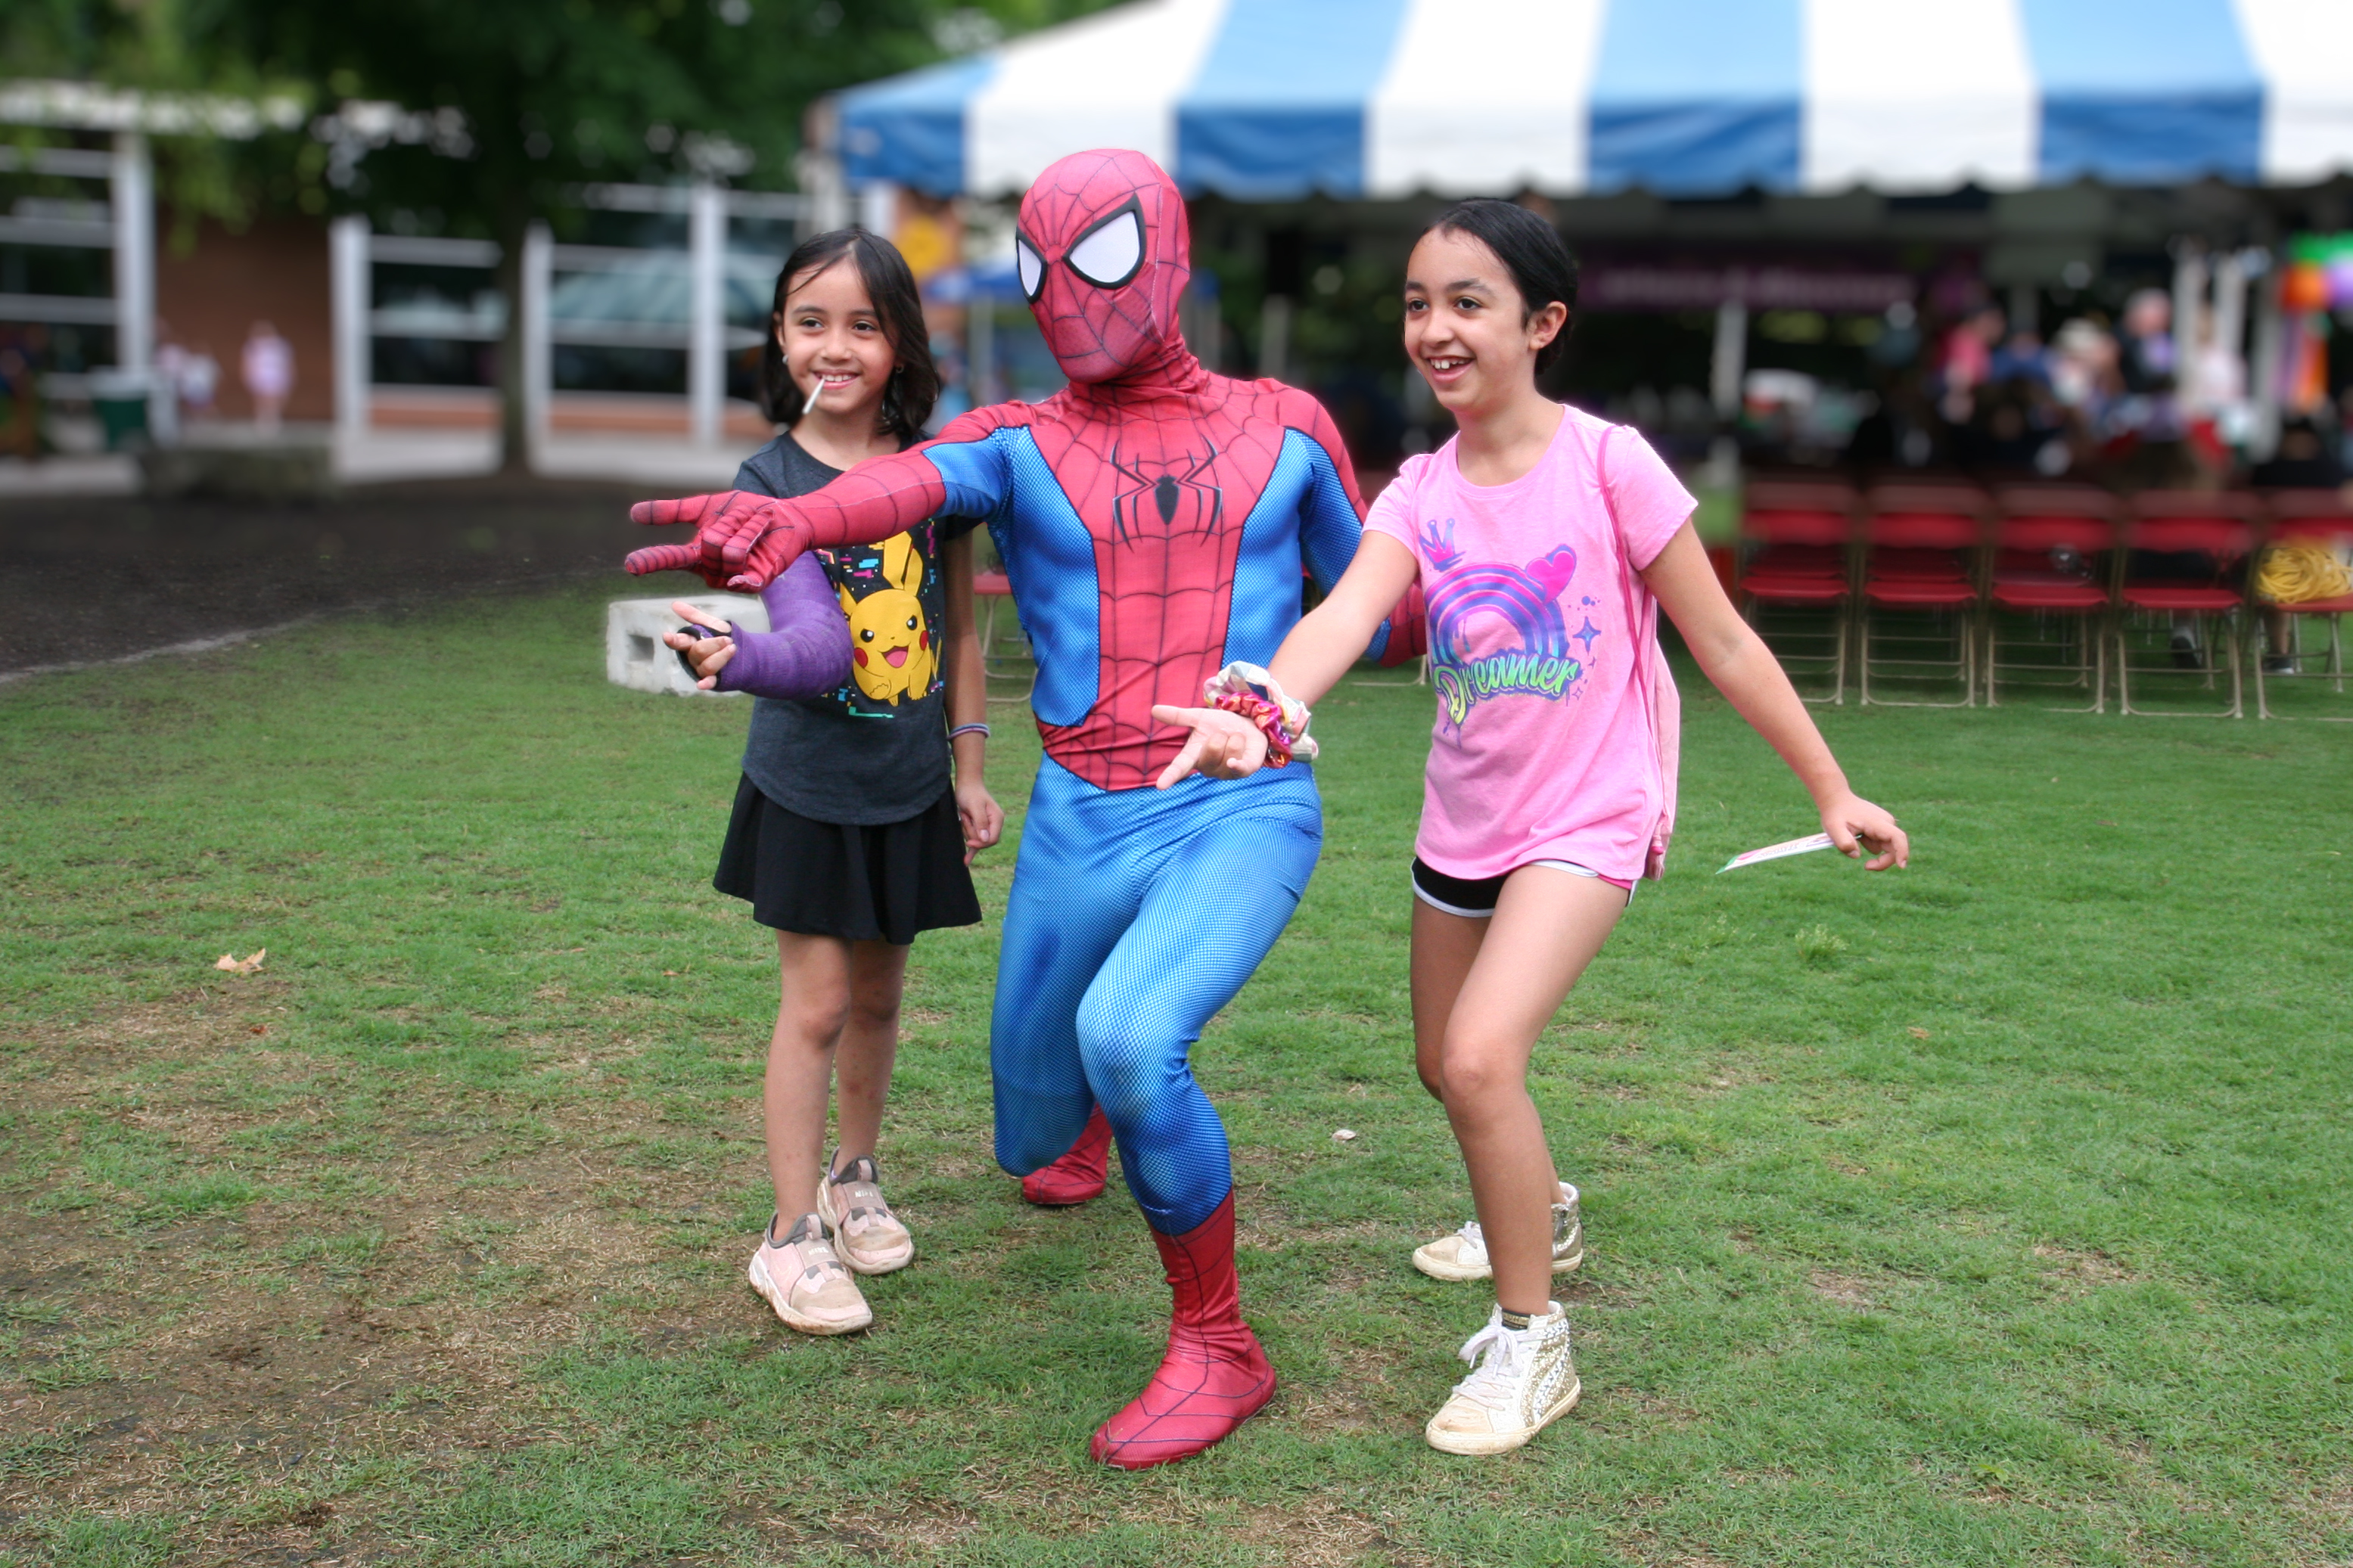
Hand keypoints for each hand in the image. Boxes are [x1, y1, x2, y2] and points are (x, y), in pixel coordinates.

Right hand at [625, 491, 808, 590]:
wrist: (784, 517)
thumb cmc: (744, 512)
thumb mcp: (704, 507)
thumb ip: (671, 511)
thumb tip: (633, 514)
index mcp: (696, 555)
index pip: (668, 558)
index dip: (650, 561)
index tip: (631, 565)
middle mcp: (711, 571)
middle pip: (709, 545)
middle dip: (730, 523)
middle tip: (744, 518)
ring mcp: (733, 579)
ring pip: (730, 553)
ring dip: (746, 529)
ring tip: (756, 528)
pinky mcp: (756, 583)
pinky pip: (743, 582)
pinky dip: (742, 577)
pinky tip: (742, 573)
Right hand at [660, 599, 735, 689]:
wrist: (745, 653)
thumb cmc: (722, 637)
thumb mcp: (711, 625)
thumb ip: (694, 616)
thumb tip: (674, 604)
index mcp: (690, 643)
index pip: (679, 642)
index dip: (673, 640)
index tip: (667, 636)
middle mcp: (693, 658)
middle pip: (698, 651)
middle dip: (714, 644)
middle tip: (728, 639)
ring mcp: (701, 670)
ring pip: (707, 665)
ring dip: (721, 656)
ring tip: (733, 648)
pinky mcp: (712, 680)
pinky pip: (707, 682)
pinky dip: (704, 684)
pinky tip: (703, 685)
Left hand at [956, 778, 1002, 865]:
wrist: (966, 784)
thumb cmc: (970, 793)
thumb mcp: (975, 806)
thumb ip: (981, 822)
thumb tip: (985, 839)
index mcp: (997, 819)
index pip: (992, 839)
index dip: (980, 843)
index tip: (969, 842)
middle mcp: (994, 824)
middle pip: (983, 841)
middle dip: (971, 834)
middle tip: (965, 817)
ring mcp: (986, 826)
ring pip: (975, 839)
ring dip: (966, 830)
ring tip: (964, 814)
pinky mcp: (978, 827)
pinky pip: (975, 842)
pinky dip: (971, 851)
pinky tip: (966, 861)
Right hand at [1150, 705, 1265, 788]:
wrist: (1247, 725)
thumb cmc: (1219, 724)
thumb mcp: (1199, 717)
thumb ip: (1178, 716)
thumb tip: (1154, 709)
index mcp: (1194, 755)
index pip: (1180, 767)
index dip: (1170, 776)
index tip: (1160, 786)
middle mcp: (1207, 767)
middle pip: (1212, 749)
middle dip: (1220, 734)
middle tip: (1224, 732)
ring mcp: (1225, 772)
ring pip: (1230, 753)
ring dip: (1236, 738)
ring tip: (1235, 738)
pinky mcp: (1243, 772)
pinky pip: (1239, 769)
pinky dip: (1237, 764)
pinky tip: (1234, 762)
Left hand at [1821, 793, 1908, 870]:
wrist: (1836, 800)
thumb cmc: (1835, 814)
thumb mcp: (1834, 828)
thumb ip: (1844, 843)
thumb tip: (1856, 855)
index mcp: (1877, 822)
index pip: (1897, 837)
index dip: (1902, 852)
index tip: (1901, 866)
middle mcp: (1886, 822)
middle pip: (1895, 847)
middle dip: (1883, 861)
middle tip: (1866, 866)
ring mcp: (1885, 823)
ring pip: (1885, 846)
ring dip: (1870, 848)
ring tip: (1853, 836)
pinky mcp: (1882, 826)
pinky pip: (1880, 842)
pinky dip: (1869, 844)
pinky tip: (1857, 835)